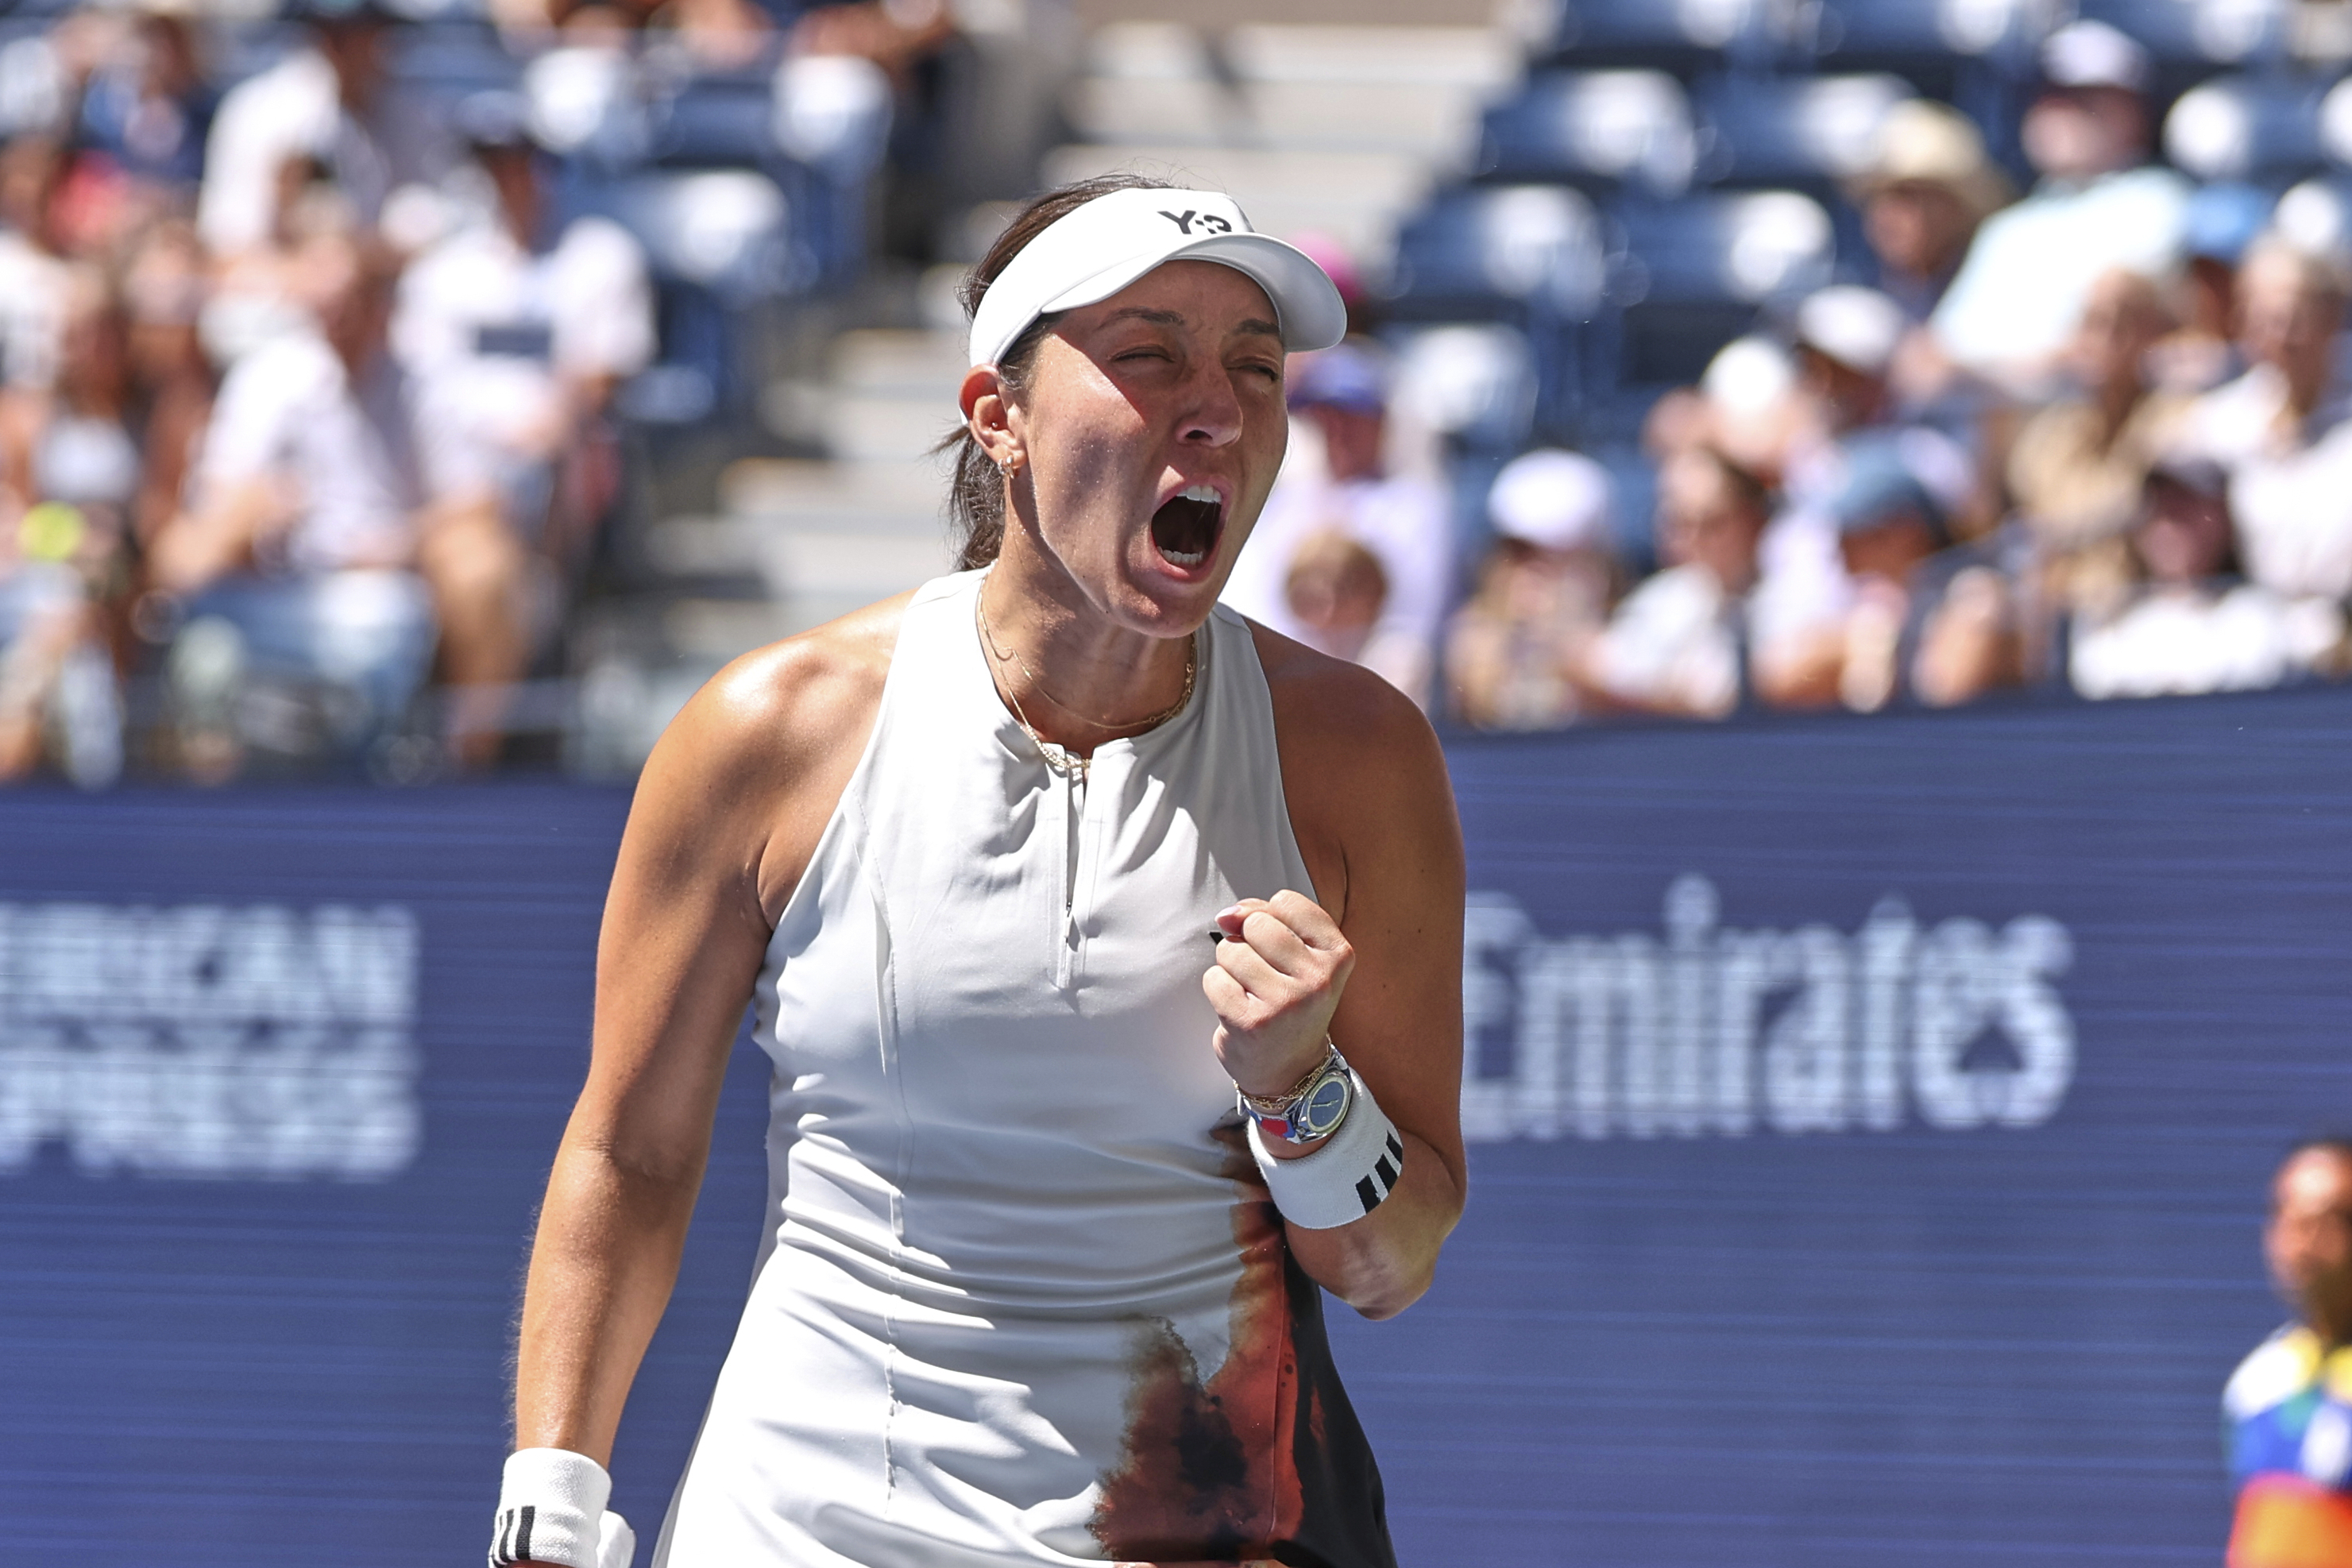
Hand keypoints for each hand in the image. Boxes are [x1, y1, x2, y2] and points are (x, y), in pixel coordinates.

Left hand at [1202, 891, 1353, 1100]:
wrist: (1289, 1069)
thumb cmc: (1290, 1001)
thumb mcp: (1299, 955)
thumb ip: (1267, 918)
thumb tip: (1226, 915)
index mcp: (1338, 955)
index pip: (1286, 902)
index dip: (1269, 918)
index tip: (1278, 947)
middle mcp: (1318, 979)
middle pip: (1256, 924)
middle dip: (1247, 943)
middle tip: (1264, 976)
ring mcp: (1286, 1003)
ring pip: (1231, 950)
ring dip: (1231, 969)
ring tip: (1252, 994)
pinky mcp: (1252, 1023)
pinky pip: (1214, 979)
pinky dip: (1218, 991)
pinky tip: (1239, 1009)